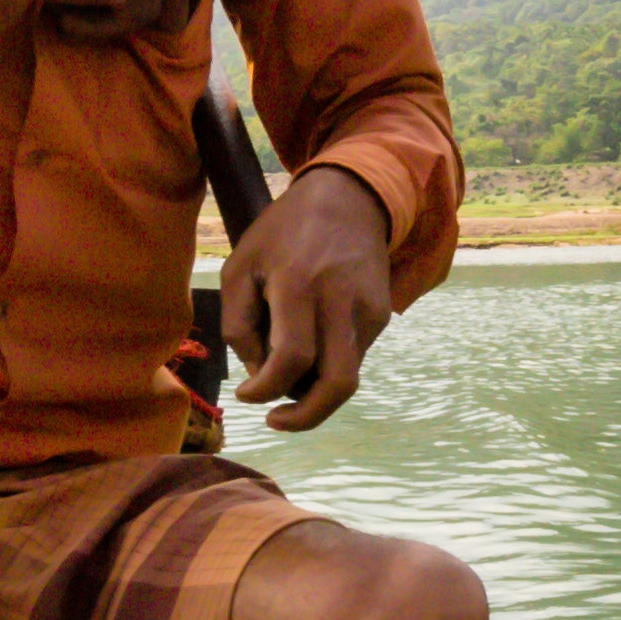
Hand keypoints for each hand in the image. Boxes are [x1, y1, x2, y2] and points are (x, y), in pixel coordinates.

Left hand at [220, 164, 395, 433]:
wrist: (349, 198)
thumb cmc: (283, 232)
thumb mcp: (240, 266)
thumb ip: (238, 324)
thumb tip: (259, 375)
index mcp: (299, 286)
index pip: (291, 359)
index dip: (266, 390)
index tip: (247, 396)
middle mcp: (341, 302)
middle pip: (337, 384)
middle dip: (305, 418)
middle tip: (277, 421)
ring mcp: (369, 310)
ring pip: (347, 376)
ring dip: (315, 392)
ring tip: (288, 375)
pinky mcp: (382, 315)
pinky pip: (353, 356)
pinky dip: (327, 364)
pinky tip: (311, 342)